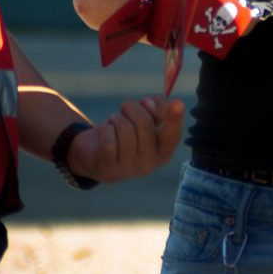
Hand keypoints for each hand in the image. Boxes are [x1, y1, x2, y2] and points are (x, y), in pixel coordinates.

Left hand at [66, 97, 185, 182]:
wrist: (94, 153)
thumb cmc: (125, 131)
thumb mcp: (144, 117)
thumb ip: (157, 105)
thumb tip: (150, 104)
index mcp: (162, 152)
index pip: (172, 136)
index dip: (175, 119)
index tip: (178, 103)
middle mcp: (149, 165)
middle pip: (144, 123)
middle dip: (131, 108)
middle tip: (124, 111)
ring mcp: (129, 170)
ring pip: (124, 129)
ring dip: (115, 119)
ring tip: (114, 126)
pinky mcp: (108, 170)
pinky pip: (108, 140)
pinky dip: (104, 130)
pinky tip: (104, 136)